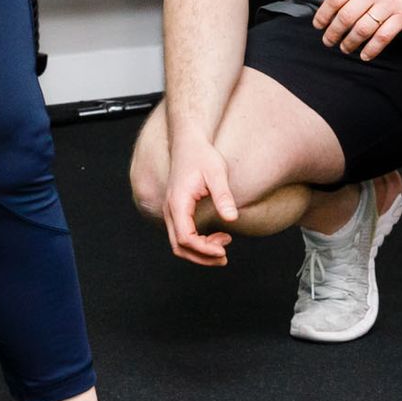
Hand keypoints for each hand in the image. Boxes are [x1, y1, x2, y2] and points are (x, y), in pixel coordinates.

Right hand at [162, 139, 238, 266]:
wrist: (188, 143)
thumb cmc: (202, 156)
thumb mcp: (217, 173)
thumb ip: (223, 196)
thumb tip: (232, 218)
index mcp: (178, 202)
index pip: (186, 238)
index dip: (204, 249)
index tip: (223, 250)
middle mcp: (169, 209)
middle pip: (179, 247)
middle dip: (201, 257)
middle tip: (224, 257)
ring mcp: (170, 211)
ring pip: (178, 244)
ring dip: (199, 252)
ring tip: (223, 248)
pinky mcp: (176, 211)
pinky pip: (182, 235)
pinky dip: (197, 243)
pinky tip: (216, 237)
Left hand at [313, 0, 401, 59]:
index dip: (324, 13)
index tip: (318, 24)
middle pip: (346, 16)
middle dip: (333, 32)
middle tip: (328, 41)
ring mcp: (390, 3)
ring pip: (362, 29)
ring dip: (350, 42)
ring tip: (345, 48)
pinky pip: (384, 36)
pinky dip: (372, 48)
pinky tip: (365, 55)